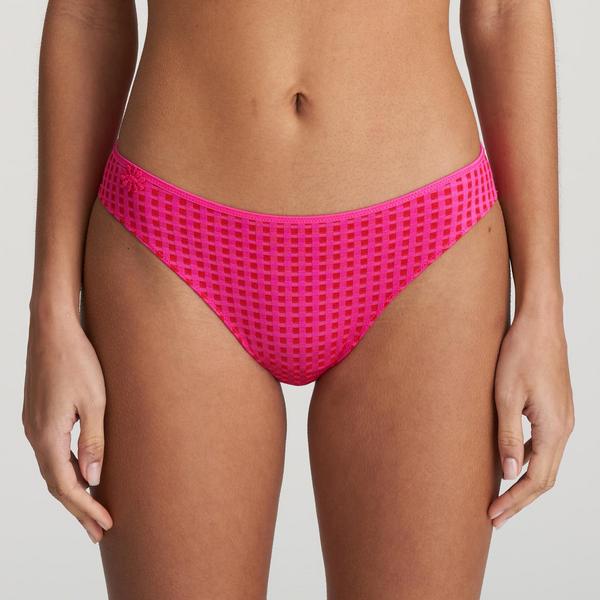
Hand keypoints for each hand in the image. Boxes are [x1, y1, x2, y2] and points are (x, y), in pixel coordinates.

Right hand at [22, 308, 112, 542]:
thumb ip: (94, 441)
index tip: (106, 524)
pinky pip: (51, 452)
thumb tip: (93, 478)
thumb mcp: (96, 401)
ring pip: (52, 468)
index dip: (86, 507)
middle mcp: (34, 434)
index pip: (66, 485)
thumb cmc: (78, 360)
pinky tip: (81, 471)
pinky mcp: (38, 414)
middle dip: (78, 508)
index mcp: (48, 435)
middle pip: (56, 482)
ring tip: (93, 507)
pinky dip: (66, 469)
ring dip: (72, 490)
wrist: (53, 328)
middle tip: (98, 531)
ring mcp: (33, 424)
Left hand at [488, 309, 573, 528]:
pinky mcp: (555, 409)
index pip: (536, 480)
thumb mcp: (506, 396)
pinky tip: (511, 462)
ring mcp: (563, 418)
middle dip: (519, 499)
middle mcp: (565, 428)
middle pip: (545, 477)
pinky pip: (545, 445)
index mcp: (554, 429)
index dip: (515, 501)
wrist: (539, 323)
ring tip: (499, 496)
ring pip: (546, 462)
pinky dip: (529, 461)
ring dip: (524, 482)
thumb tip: (509, 473)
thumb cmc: (520, 354)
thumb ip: (508, 436)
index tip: (493, 515)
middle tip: (494, 516)